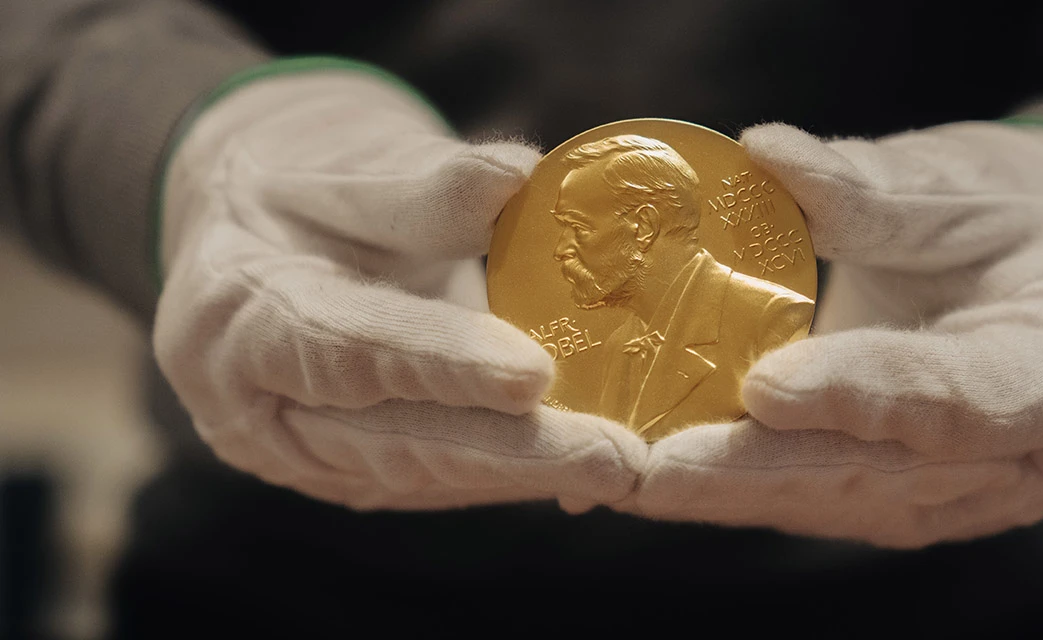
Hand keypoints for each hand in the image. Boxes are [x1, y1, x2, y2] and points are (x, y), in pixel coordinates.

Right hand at [154, 68, 644, 509]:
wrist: (252, 245)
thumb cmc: (300, 193)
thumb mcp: (341, 163)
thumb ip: (421, 183)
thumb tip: (519, 175)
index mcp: (240, 316)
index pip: (346, 348)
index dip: (440, 364)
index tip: (532, 373)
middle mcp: (262, 410)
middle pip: (396, 442)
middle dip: (512, 455)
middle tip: (613, 460)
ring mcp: (308, 456)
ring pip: (428, 475)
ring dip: (531, 477)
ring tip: (625, 467)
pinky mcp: (356, 475)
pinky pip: (443, 478)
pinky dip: (520, 476)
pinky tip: (596, 471)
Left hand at [625, 122, 1042, 546]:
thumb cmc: (1024, 219)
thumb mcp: (974, 183)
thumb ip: (879, 189)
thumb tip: (765, 153)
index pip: (963, 398)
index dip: (864, 397)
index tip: (766, 386)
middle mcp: (1019, 464)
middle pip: (875, 475)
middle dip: (753, 472)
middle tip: (649, 468)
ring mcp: (951, 494)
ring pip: (826, 499)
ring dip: (718, 491)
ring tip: (617, 473)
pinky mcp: (892, 497)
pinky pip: (805, 494)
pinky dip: (722, 485)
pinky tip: (640, 475)